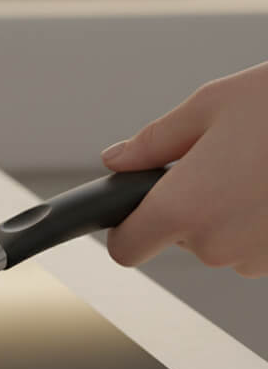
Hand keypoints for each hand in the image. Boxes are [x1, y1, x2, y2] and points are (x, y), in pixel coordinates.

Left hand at [103, 60, 267, 276]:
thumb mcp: (206, 108)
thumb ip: (153, 142)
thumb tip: (116, 160)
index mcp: (184, 208)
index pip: (127, 248)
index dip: (124, 229)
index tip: (129, 211)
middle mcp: (219, 246)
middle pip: (178, 237)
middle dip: (186, 202)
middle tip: (217, 157)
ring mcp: (261, 259)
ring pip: (221, 240)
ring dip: (227, 209)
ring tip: (257, 164)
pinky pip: (257, 243)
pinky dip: (260, 218)